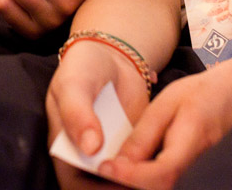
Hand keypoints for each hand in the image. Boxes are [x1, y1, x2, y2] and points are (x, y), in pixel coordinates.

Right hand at [46, 35, 149, 182]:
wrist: (111, 55)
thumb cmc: (83, 68)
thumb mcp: (74, 85)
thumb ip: (77, 113)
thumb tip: (89, 148)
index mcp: (66, 147)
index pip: (74, 184)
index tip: (118, 184)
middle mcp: (88, 156)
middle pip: (100, 187)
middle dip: (121, 187)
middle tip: (144, 179)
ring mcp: (112, 153)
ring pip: (123, 181)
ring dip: (139, 182)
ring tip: (156, 172)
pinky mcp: (134, 147)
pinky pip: (142, 165)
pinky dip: (152, 167)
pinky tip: (165, 161)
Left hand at [95, 64, 231, 189]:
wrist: (231, 95)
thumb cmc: (199, 94)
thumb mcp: (165, 104)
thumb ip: (144, 135)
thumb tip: (119, 163)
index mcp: (192, 140)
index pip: (161, 172)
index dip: (132, 175)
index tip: (105, 167)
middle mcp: (196, 164)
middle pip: (159, 187)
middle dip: (128, 184)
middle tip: (102, 171)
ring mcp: (196, 171)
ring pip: (161, 187)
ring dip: (134, 182)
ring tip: (110, 170)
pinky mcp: (189, 172)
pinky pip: (165, 181)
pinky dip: (143, 178)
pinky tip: (126, 169)